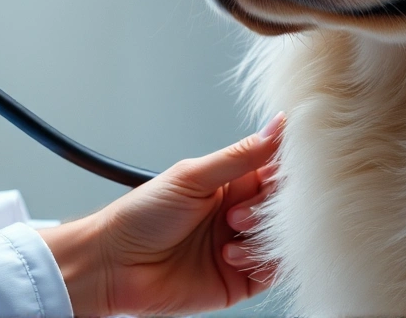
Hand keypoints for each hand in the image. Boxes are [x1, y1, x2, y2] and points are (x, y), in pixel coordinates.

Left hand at [37, 114, 283, 315]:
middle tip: (237, 211)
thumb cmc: (140, 216)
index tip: (292, 172)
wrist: (113, 265)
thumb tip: (278, 125)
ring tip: (230, 232)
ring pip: (282, 239)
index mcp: (231, 182)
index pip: (276, 170)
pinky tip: (230, 254)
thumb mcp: (192, 177)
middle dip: (268, 207)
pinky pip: (272, 271)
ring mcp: (241, 246)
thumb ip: (241, 156)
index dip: (286, 171)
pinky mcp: (240, 280)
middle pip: (284, 206)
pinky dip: (260, 261)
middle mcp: (239, 213)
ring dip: (261, 235)